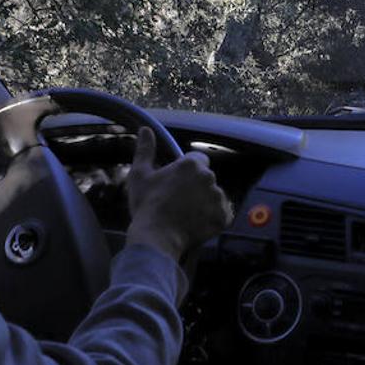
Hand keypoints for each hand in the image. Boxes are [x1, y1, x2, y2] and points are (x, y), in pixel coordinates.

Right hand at [125, 127, 233, 264]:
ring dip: (205, 203)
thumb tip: (145, 129)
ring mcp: (218, 198)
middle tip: (179, 201)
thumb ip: (146, 149)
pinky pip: (221, 215)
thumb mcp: (140, 174)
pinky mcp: (223, 217)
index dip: (187, 172)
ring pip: (214, 196)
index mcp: (192, 164)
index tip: (177, 183)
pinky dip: (212, 219)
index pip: (198, 160)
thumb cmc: (146, 204)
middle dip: (197, 187)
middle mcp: (209, 178)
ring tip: (186, 215)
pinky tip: (196, 224)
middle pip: (207, 179)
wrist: (156, 236)